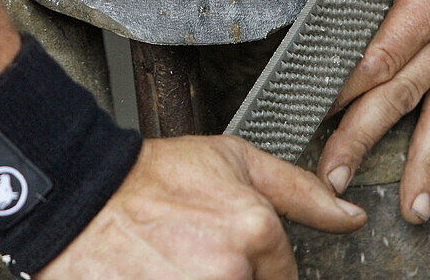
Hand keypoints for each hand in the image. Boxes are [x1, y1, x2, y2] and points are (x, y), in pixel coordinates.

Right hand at [40, 135, 365, 278]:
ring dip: (198, 279)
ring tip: (171, 264)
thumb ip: (300, 191)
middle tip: (189, 257)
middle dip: (227, 278)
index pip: (283, 279)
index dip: (254, 269)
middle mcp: (229, 271)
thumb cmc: (151, 178)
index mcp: (254, 230)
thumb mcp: (233, 161)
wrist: (78, 196)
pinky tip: (157, 272)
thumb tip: (351, 216)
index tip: (221, 255)